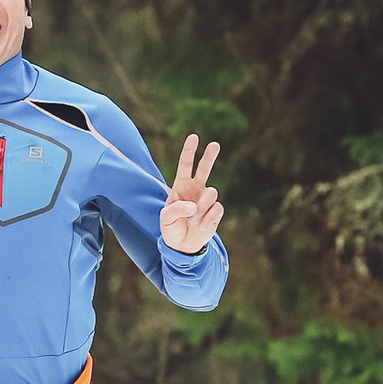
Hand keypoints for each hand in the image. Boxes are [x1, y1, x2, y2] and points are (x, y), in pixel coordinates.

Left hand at [160, 134, 223, 255]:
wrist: (183, 246)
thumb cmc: (171, 228)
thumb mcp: (165, 218)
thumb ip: (177, 209)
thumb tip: (194, 205)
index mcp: (181, 186)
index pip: (185, 165)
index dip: (189, 151)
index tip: (194, 137)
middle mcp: (195, 189)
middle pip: (204, 168)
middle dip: (209, 156)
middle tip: (215, 144)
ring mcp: (206, 200)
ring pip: (211, 192)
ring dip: (202, 207)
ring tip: (194, 219)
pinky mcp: (216, 211)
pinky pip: (217, 209)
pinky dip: (208, 219)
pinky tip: (201, 226)